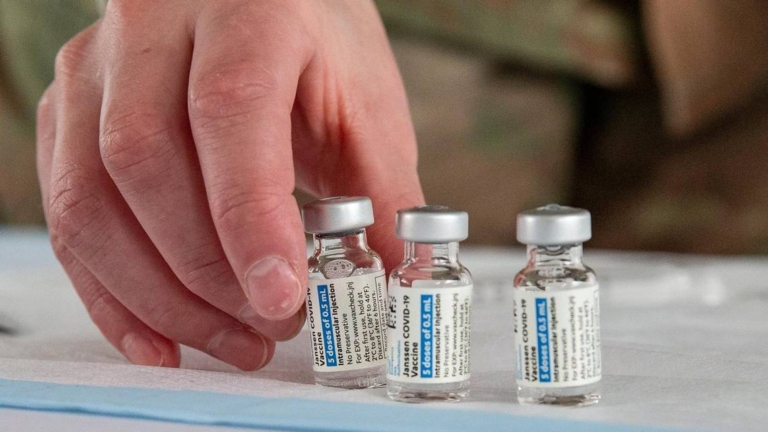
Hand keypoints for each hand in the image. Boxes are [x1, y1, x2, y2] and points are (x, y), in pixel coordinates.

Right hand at [36, 0, 422, 369]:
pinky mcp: (68, 115)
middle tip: (271, 325)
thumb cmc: (316, 48)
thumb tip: (394, 278)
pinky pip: (68, 219)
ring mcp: (95, 72)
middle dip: (207, 272)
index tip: (282, 297)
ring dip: (159, 298)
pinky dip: (113, 295)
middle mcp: (153, 29)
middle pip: (144, 162)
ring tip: (234, 342)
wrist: (255, 2)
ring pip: (89, 201)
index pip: (228, 112)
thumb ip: (381, 187)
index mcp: (247, 12)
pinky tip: (164, 338)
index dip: (248, 216)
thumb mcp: (363, 102)